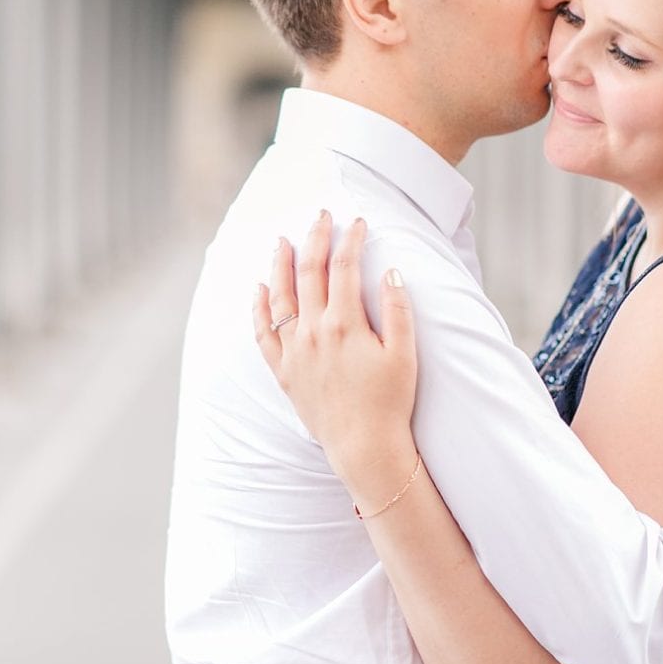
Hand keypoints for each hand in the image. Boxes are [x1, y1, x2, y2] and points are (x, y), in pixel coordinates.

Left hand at [252, 212, 418, 486]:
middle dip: (315, 238)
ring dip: (280, 265)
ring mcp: (294, 352)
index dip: (351, 239)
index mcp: (344, 324)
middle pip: (309, 273)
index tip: (358, 221)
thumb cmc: (390, 402)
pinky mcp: (284, 371)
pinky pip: (262, 334)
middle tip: (320, 215)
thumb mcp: (404, 355)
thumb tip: (391, 270)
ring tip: (282, 241)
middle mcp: (313, 332)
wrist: (364, 448)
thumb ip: (398, 309)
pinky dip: (258, 309)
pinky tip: (258, 290)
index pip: (344, 267)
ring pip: (279, 297)